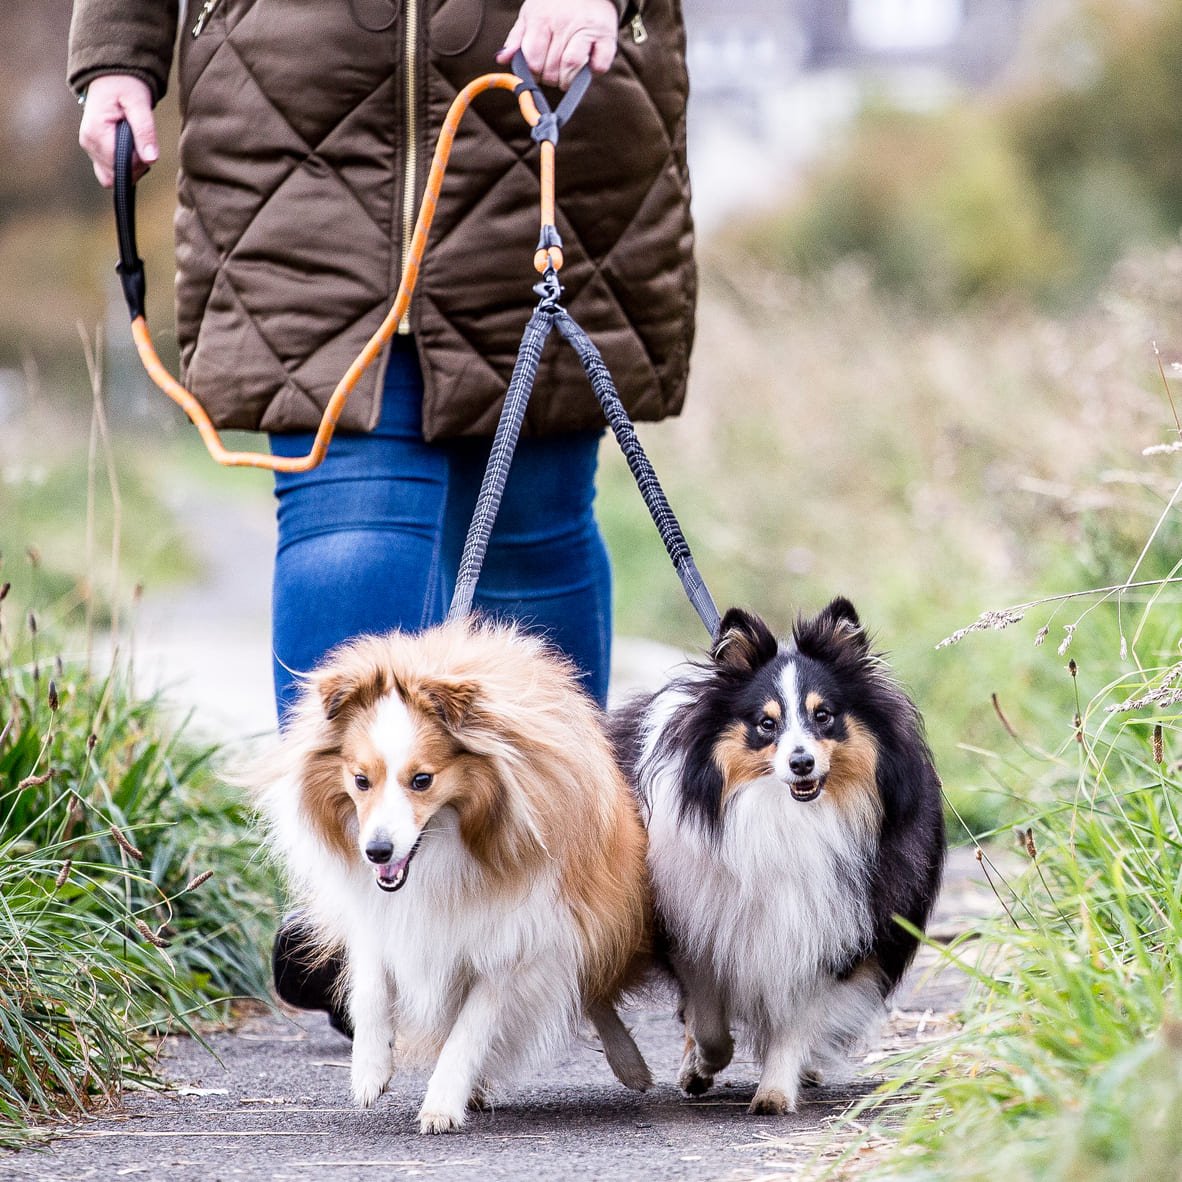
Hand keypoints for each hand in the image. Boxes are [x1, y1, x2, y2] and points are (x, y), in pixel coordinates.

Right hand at [78, 74, 157, 187]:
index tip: (144, 143)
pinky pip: (109, 169)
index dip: (138, 162)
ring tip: (134, 140)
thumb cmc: (124, 85)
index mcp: (96, 133)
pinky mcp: (94, 148)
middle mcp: (88, 143)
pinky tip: (129, 145)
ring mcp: (89, 147)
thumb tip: (151, 159)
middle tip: (141, 142)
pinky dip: (123, 163)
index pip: (120, 167)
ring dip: (129, 165)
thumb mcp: (139, 104)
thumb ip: (145, 131)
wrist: (111, 75)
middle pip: (114, 175)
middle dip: (133, 166)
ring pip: (112, 175)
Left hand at [496, 0, 618, 89]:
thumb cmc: (555, 6)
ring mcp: (586, 29)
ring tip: (566, 76)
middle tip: (552, 72)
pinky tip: (588, 65)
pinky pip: (599, 65)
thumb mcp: (531, 15)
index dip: (533, 73)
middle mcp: (564, 23)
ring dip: (567, 81)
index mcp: (541, 18)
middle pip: (551, 68)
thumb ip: (516, 39)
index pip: (532, 59)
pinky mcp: (606, 37)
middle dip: (549, 78)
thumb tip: (502, 59)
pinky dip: (593, 72)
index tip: (537, 71)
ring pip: (572, 67)